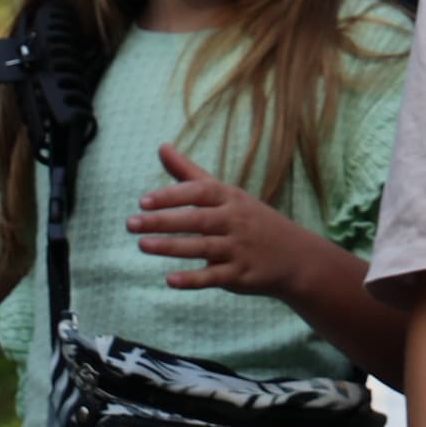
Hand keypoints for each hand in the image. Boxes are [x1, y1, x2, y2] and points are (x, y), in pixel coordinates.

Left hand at [130, 143, 320, 296]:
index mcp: (230, 198)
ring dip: (171, 247)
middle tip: (130, 223)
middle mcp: (234, 221)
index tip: (143, 201)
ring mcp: (238, 249)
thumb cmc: (250, 219)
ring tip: (142, 245)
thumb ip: (189, 174)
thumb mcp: (226, 193)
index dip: (172, 196)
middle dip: (163, 221)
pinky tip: (169, 280)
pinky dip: (192, 279)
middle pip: (196, 220)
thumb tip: (161, 146)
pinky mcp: (240, 274)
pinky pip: (214, 277)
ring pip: (202, 248)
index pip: (199, 193)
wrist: (295, 255)